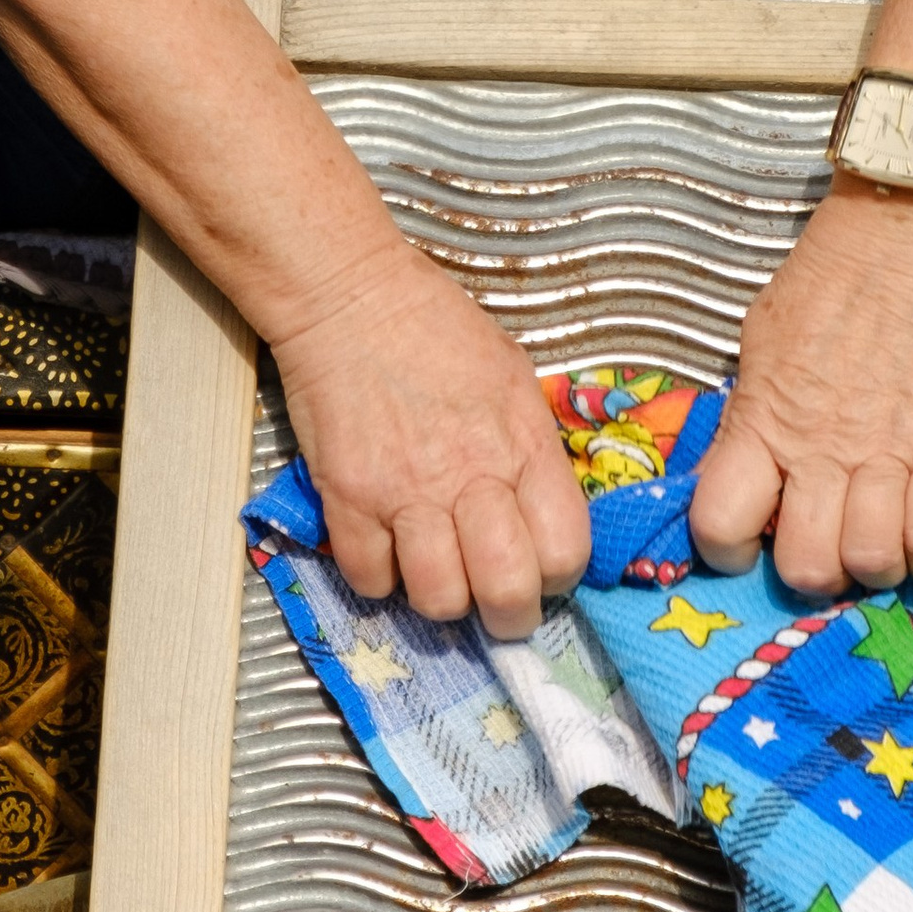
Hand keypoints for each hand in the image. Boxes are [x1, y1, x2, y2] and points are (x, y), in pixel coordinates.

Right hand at [274, 245, 589, 639]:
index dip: (558, 575)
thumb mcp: (514, 375)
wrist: (351, 297)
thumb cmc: (437, 327)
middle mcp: (470, 476)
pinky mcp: (348, 497)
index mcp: (522, 443)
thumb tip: (543, 510)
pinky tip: (386, 549)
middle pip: (506, 592)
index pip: (565, 550)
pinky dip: (379, 579)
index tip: (542, 568)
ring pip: (438, 599)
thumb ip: (532, 447)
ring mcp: (405, 492)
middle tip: (497, 603)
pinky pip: (370, 579)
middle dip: (508, 614)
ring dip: (442, 600)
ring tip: (439, 575)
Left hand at [686, 179, 912, 592]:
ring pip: (870, 563)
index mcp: (763, 417)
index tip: (748, 538)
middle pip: (804, 566)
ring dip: (870, 565)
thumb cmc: (833, 272)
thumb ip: (754, 410)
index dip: (728, 547)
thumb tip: (747, 460)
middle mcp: (820, 447)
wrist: (909, 229)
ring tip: (872, 537)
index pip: (720, 522)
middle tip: (820, 542)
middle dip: (809, 570)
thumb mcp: (762, 339)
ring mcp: (888, 451)